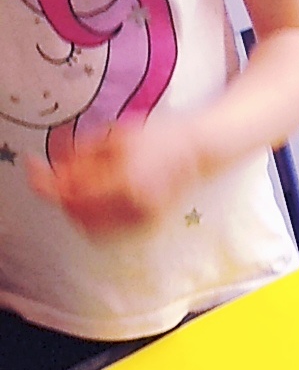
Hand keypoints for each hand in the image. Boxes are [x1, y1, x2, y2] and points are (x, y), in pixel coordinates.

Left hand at [28, 117, 201, 235]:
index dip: (47, 183)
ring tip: (74, 189)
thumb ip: (80, 156)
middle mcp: (134, 207)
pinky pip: (108, 232)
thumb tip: (52, 171)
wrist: (194, 152)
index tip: (34, 169)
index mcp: (126, 182)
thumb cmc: (155, 138)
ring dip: (75, 211)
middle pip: (79, 216)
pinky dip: (93, 220)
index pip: (73, 193)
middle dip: (60, 198)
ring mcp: (142, 221)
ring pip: (91, 229)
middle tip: (52, 178)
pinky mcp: (145, 227)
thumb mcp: (113, 137)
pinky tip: (92, 201)